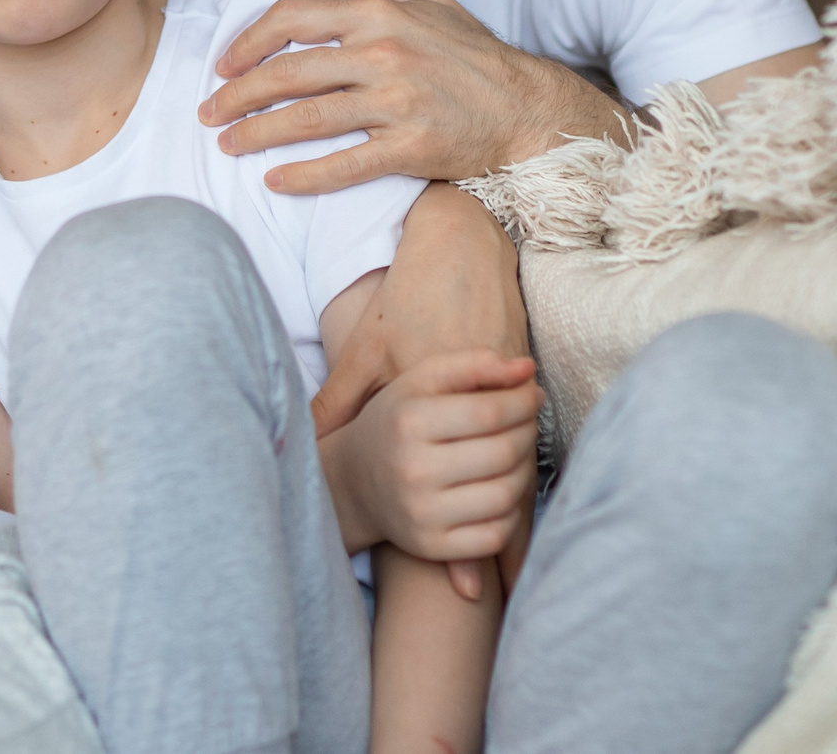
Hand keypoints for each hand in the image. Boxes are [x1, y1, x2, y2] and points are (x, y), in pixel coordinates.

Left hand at [202, 0, 630, 192]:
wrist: (531, 110)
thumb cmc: (477, 57)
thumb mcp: (432, 2)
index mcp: (379, 13)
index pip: (290, 18)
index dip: (246, 41)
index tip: (222, 65)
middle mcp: (382, 53)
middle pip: (286, 73)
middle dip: (235, 95)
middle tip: (208, 114)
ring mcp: (396, 102)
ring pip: (304, 119)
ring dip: (255, 135)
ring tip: (227, 146)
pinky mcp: (411, 147)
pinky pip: (343, 165)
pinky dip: (302, 176)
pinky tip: (275, 182)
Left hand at [315, 190, 532, 598]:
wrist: (461, 244)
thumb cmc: (408, 295)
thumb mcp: (367, 344)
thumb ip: (342, 396)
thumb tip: (307, 435)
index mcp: (434, 400)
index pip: (453, 485)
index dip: (463, 543)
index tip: (466, 593)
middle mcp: (476, 404)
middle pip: (494, 487)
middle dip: (498, 542)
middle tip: (500, 591)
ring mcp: (506, 394)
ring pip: (517, 469)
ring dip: (518, 519)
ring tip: (518, 578)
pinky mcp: (524, 383)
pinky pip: (526, 442)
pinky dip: (525, 477)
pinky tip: (530, 510)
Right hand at [322, 351, 539, 582]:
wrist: (354, 481)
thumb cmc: (397, 422)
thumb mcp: (420, 382)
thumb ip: (473, 365)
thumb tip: (527, 369)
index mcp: (409, 421)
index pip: (490, 411)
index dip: (523, 401)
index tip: (532, 394)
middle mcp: (413, 470)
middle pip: (504, 452)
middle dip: (528, 432)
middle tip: (528, 422)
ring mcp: (422, 513)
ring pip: (507, 494)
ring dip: (525, 471)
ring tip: (517, 454)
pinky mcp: (431, 546)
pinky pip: (496, 535)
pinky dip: (510, 513)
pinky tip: (500, 490)